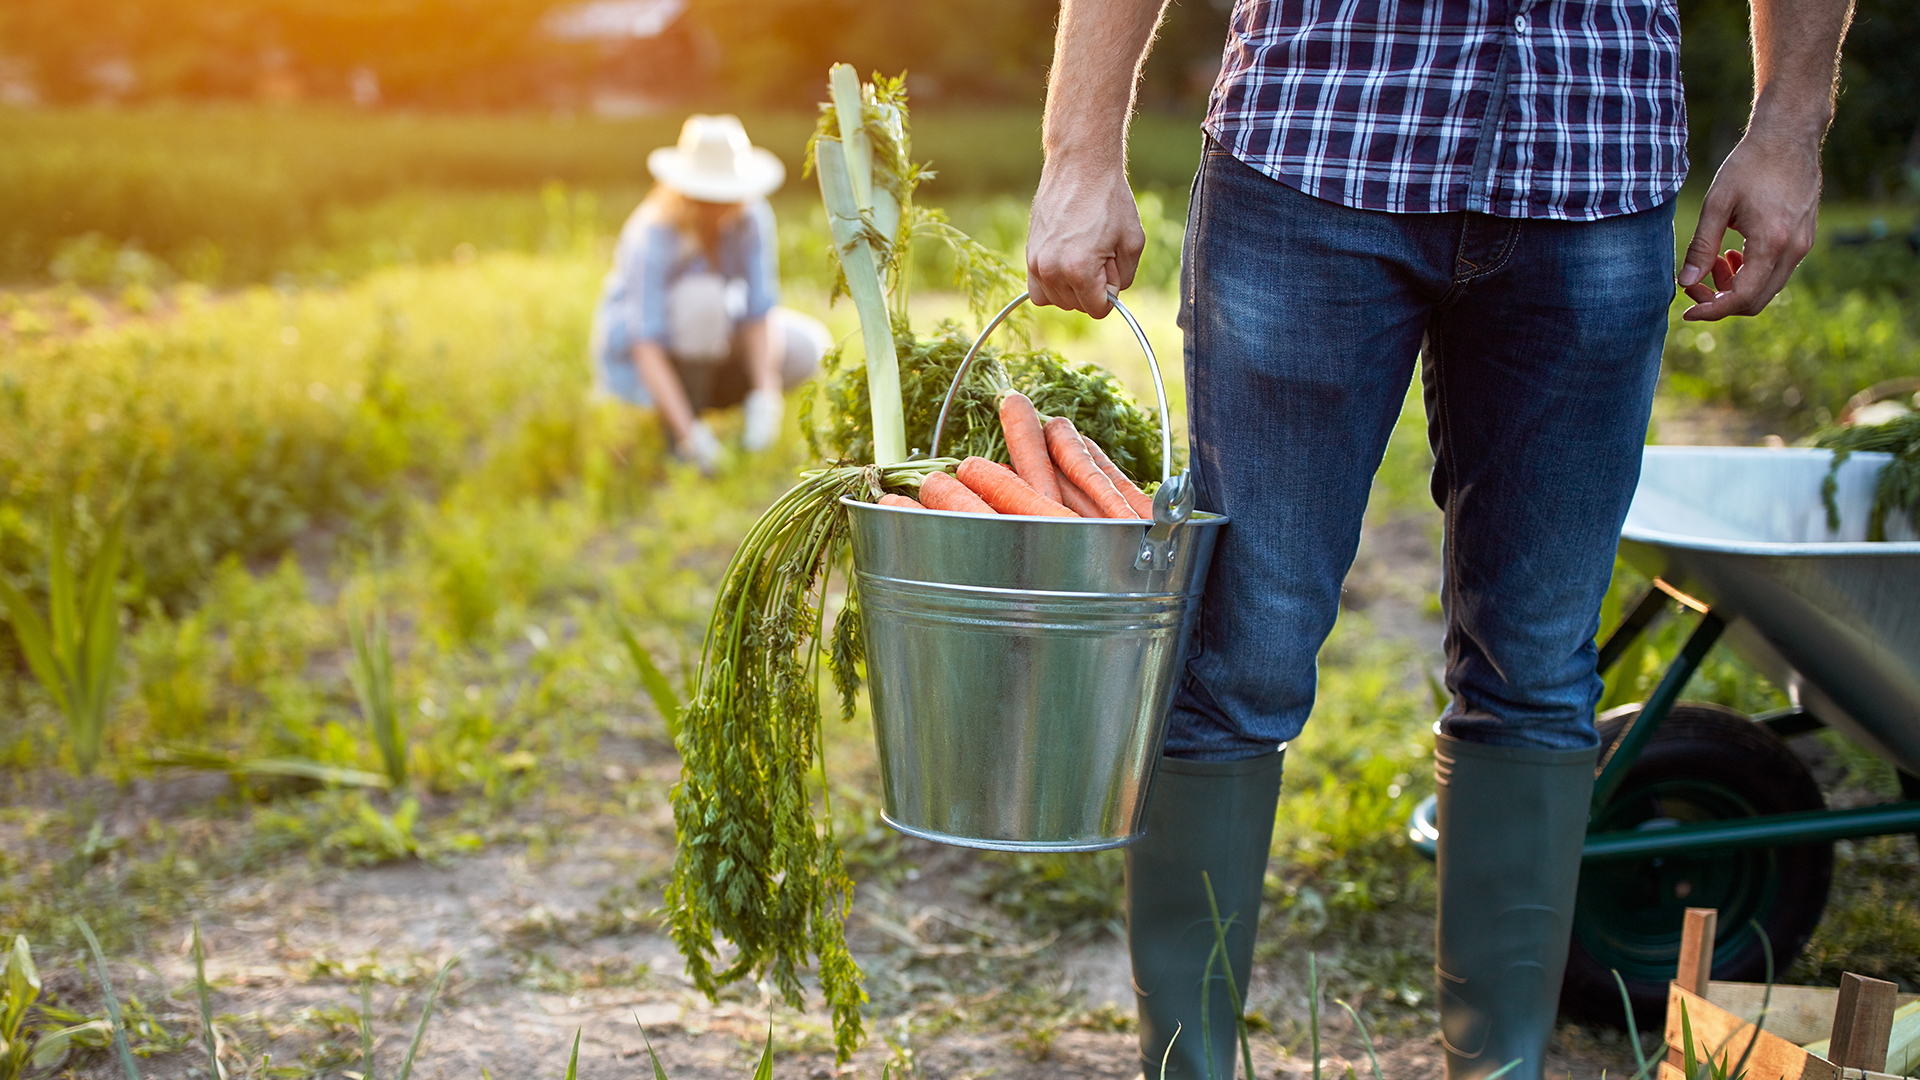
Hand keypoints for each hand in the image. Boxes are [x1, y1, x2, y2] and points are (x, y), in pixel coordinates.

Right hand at [1026, 156, 1143, 317]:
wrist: (1080, 166)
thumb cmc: (1110, 200)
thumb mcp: (1132, 242)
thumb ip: (1124, 278)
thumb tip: (1109, 294)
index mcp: (1080, 270)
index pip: (1098, 309)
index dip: (1111, 294)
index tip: (1112, 268)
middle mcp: (1052, 270)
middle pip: (1077, 306)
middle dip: (1093, 288)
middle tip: (1099, 255)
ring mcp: (1036, 262)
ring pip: (1057, 301)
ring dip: (1073, 288)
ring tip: (1082, 255)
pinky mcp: (1028, 253)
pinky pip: (1037, 290)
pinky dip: (1053, 286)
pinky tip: (1065, 265)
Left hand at [1678, 128, 1822, 320]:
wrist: (1788, 137)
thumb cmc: (1749, 165)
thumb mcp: (1717, 204)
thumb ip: (1702, 246)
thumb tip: (1685, 283)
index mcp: (1771, 242)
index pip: (1742, 297)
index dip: (1712, 310)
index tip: (1686, 311)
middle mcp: (1794, 250)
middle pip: (1756, 302)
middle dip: (1721, 300)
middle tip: (1696, 282)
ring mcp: (1803, 245)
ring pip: (1766, 288)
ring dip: (1735, 285)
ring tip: (1716, 257)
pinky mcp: (1804, 239)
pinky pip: (1776, 272)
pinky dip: (1751, 272)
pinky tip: (1732, 251)